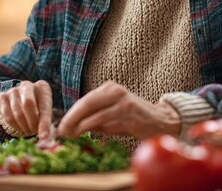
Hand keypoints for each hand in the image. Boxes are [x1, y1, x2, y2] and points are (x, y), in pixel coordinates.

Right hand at [0, 80, 52, 139]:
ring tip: (28, 130)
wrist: (20, 101)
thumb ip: (47, 123)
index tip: (44, 136)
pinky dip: (14, 126)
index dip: (44, 122)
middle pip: (28, 104)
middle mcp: (27, 85)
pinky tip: (19, 127)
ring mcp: (13, 90)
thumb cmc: (38, 109)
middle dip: (32, 122)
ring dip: (23, 126)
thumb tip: (45, 139)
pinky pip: (7, 116)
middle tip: (34, 132)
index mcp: (42, 87)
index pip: (44, 105)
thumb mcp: (45, 113)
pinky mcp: (2, 97)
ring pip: (17, 112)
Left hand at [57, 81, 180, 138]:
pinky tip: (83, 133)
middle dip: (72, 117)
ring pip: (95, 112)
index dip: (71, 113)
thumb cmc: (132, 119)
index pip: (85, 100)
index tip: (61, 126)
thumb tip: (71, 127)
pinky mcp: (129, 113)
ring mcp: (123, 101)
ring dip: (79, 125)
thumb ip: (94, 117)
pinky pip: (106, 121)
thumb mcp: (112, 113)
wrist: (160, 120)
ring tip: (69, 134)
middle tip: (61, 130)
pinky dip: (92, 127)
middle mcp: (116, 91)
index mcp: (109, 88)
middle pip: (87, 102)